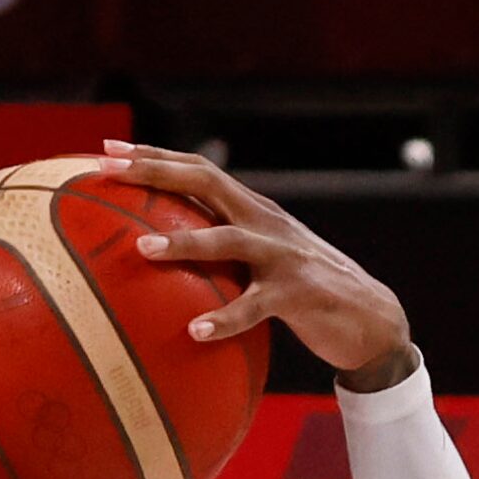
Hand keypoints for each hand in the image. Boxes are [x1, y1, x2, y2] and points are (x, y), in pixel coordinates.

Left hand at [99, 140, 415, 388]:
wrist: (371, 318)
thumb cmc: (300, 293)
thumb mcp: (257, 263)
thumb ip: (217, 253)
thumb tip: (155, 255)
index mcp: (251, 211)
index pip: (198, 170)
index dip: (154, 156)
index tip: (106, 147)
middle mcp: (264, 222)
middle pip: (206, 182)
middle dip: (155, 171)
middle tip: (108, 168)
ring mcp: (283, 255)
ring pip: (228, 240)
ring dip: (183, 243)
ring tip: (140, 250)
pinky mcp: (299, 293)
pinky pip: (256, 306)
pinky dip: (225, 318)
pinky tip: (195, 331)